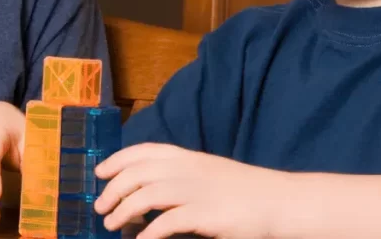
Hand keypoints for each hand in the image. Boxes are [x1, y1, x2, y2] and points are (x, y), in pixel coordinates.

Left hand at [94, 143, 287, 238]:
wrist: (280, 202)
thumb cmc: (244, 192)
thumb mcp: (208, 174)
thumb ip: (180, 178)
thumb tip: (146, 191)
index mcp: (189, 157)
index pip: (145, 150)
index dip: (118, 159)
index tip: (100, 171)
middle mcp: (190, 169)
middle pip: (139, 172)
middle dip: (114, 188)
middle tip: (100, 207)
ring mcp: (198, 191)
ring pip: (147, 194)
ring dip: (123, 210)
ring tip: (112, 225)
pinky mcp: (207, 215)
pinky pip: (169, 222)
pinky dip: (149, 233)